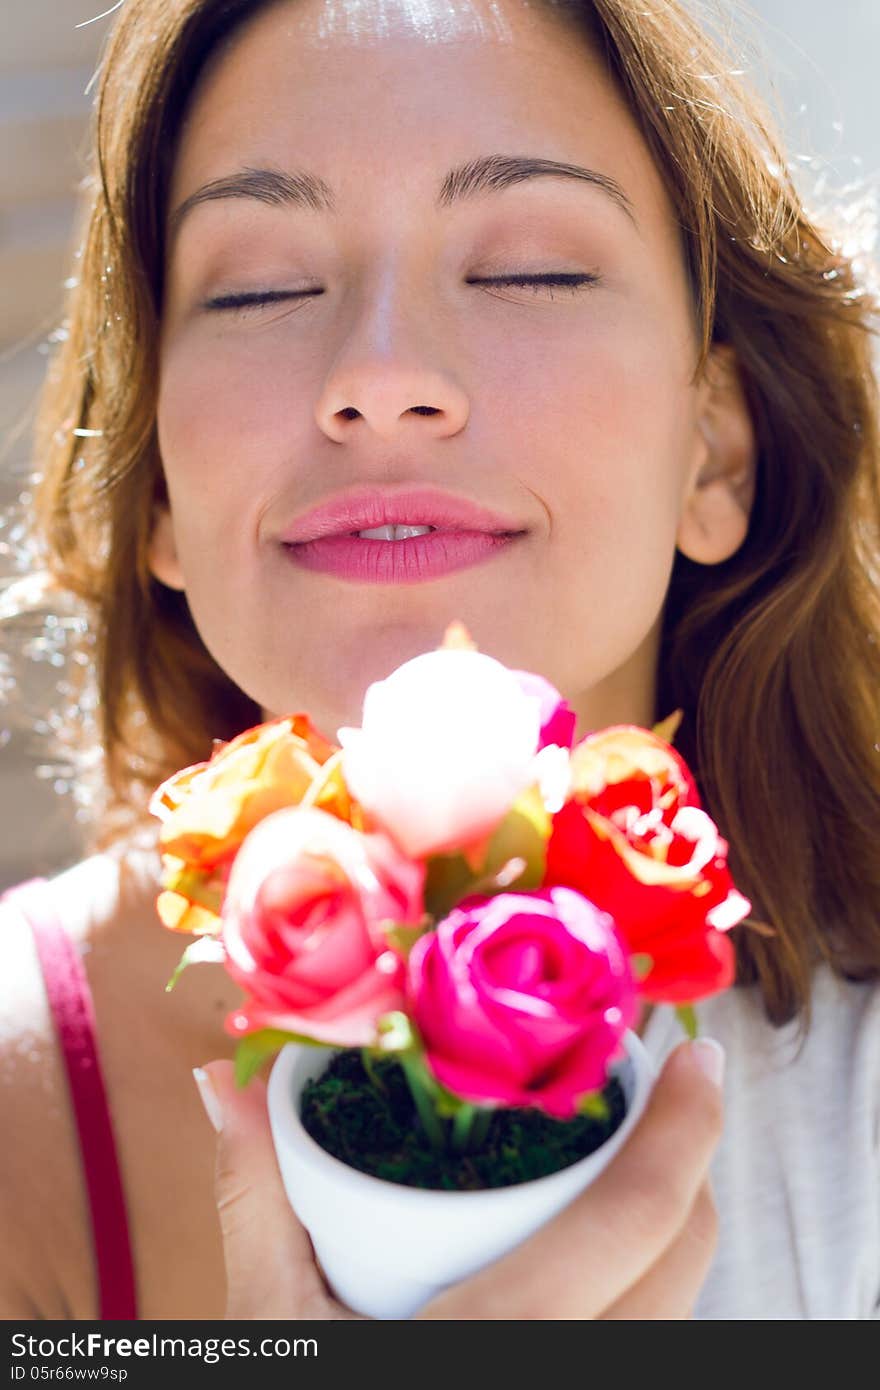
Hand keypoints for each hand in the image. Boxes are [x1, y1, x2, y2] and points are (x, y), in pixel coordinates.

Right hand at [195, 1037, 723, 1319]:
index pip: (638, 1221)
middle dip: (686, 1162)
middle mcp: (570, 1379)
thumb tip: (226, 1081)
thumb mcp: (270, 1323)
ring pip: (679, 1306)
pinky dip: (646, 1285)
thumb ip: (256, 1195)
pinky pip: (649, 1343)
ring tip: (626, 1165)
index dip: (687, 1126)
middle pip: (685, 1254)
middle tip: (650, 1095)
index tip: (697, 1057)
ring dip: (669, 1228)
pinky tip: (599, 1258)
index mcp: (502, 1343)